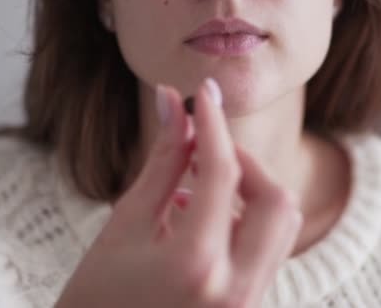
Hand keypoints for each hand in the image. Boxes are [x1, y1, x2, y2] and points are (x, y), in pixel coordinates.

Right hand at [55, 79, 302, 307]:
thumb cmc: (97, 296)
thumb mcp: (126, 223)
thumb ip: (162, 160)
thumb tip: (173, 103)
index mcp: (196, 263)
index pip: (222, 173)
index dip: (213, 124)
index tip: (204, 94)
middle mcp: (236, 289)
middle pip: (277, 200)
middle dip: (247, 162)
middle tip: (206, 149)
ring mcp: (248, 303)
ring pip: (283, 224)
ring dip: (252, 190)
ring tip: (200, 182)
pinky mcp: (249, 305)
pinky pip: (269, 249)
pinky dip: (248, 219)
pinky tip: (203, 212)